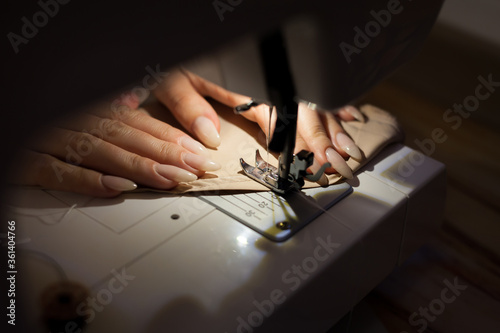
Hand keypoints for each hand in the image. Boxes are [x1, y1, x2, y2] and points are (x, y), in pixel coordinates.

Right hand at [11, 82, 221, 196]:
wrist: (7, 120)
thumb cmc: (48, 123)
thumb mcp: (83, 115)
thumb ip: (112, 119)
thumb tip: (143, 119)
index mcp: (92, 109)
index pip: (138, 123)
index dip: (170, 139)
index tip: (198, 155)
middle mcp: (75, 120)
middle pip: (126, 136)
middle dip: (165, 154)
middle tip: (195, 169)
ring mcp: (51, 139)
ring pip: (100, 151)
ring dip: (138, 166)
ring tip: (169, 179)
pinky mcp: (27, 160)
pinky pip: (59, 170)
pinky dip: (88, 179)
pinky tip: (116, 188)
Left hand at [160, 69, 363, 178]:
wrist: (186, 31)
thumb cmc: (182, 53)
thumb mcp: (174, 78)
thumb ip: (189, 106)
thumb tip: (210, 136)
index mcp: (242, 81)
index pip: (278, 115)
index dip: (299, 140)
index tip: (314, 160)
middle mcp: (265, 78)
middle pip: (303, 110)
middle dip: (323, 138)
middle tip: (339, 163)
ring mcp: (276, 76)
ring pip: (313, 101)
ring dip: (332, 126)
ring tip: (347, 147)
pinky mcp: (278, 75)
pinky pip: (311, 92)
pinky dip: (331, 106)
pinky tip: (347, 115)